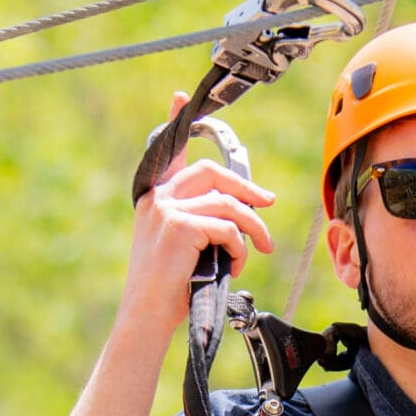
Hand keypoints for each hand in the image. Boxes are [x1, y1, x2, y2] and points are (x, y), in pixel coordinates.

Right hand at [118, 91, 276, 341]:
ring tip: (260, 249)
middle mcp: (157, 198)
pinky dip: (239, 248)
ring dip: (253, 227)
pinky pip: (228, 227)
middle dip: (248, 188)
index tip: (181, 97)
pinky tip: (233, 267)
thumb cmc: (170, 289)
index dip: (175, 121)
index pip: (166, 150)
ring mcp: (167, 210)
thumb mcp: (186, 248)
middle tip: (268, 204)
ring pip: (228, 203)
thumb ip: (204, 222)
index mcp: (155, 199)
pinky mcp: (180, 226)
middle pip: (213, 172)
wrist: (147, 318)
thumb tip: (244, 210)